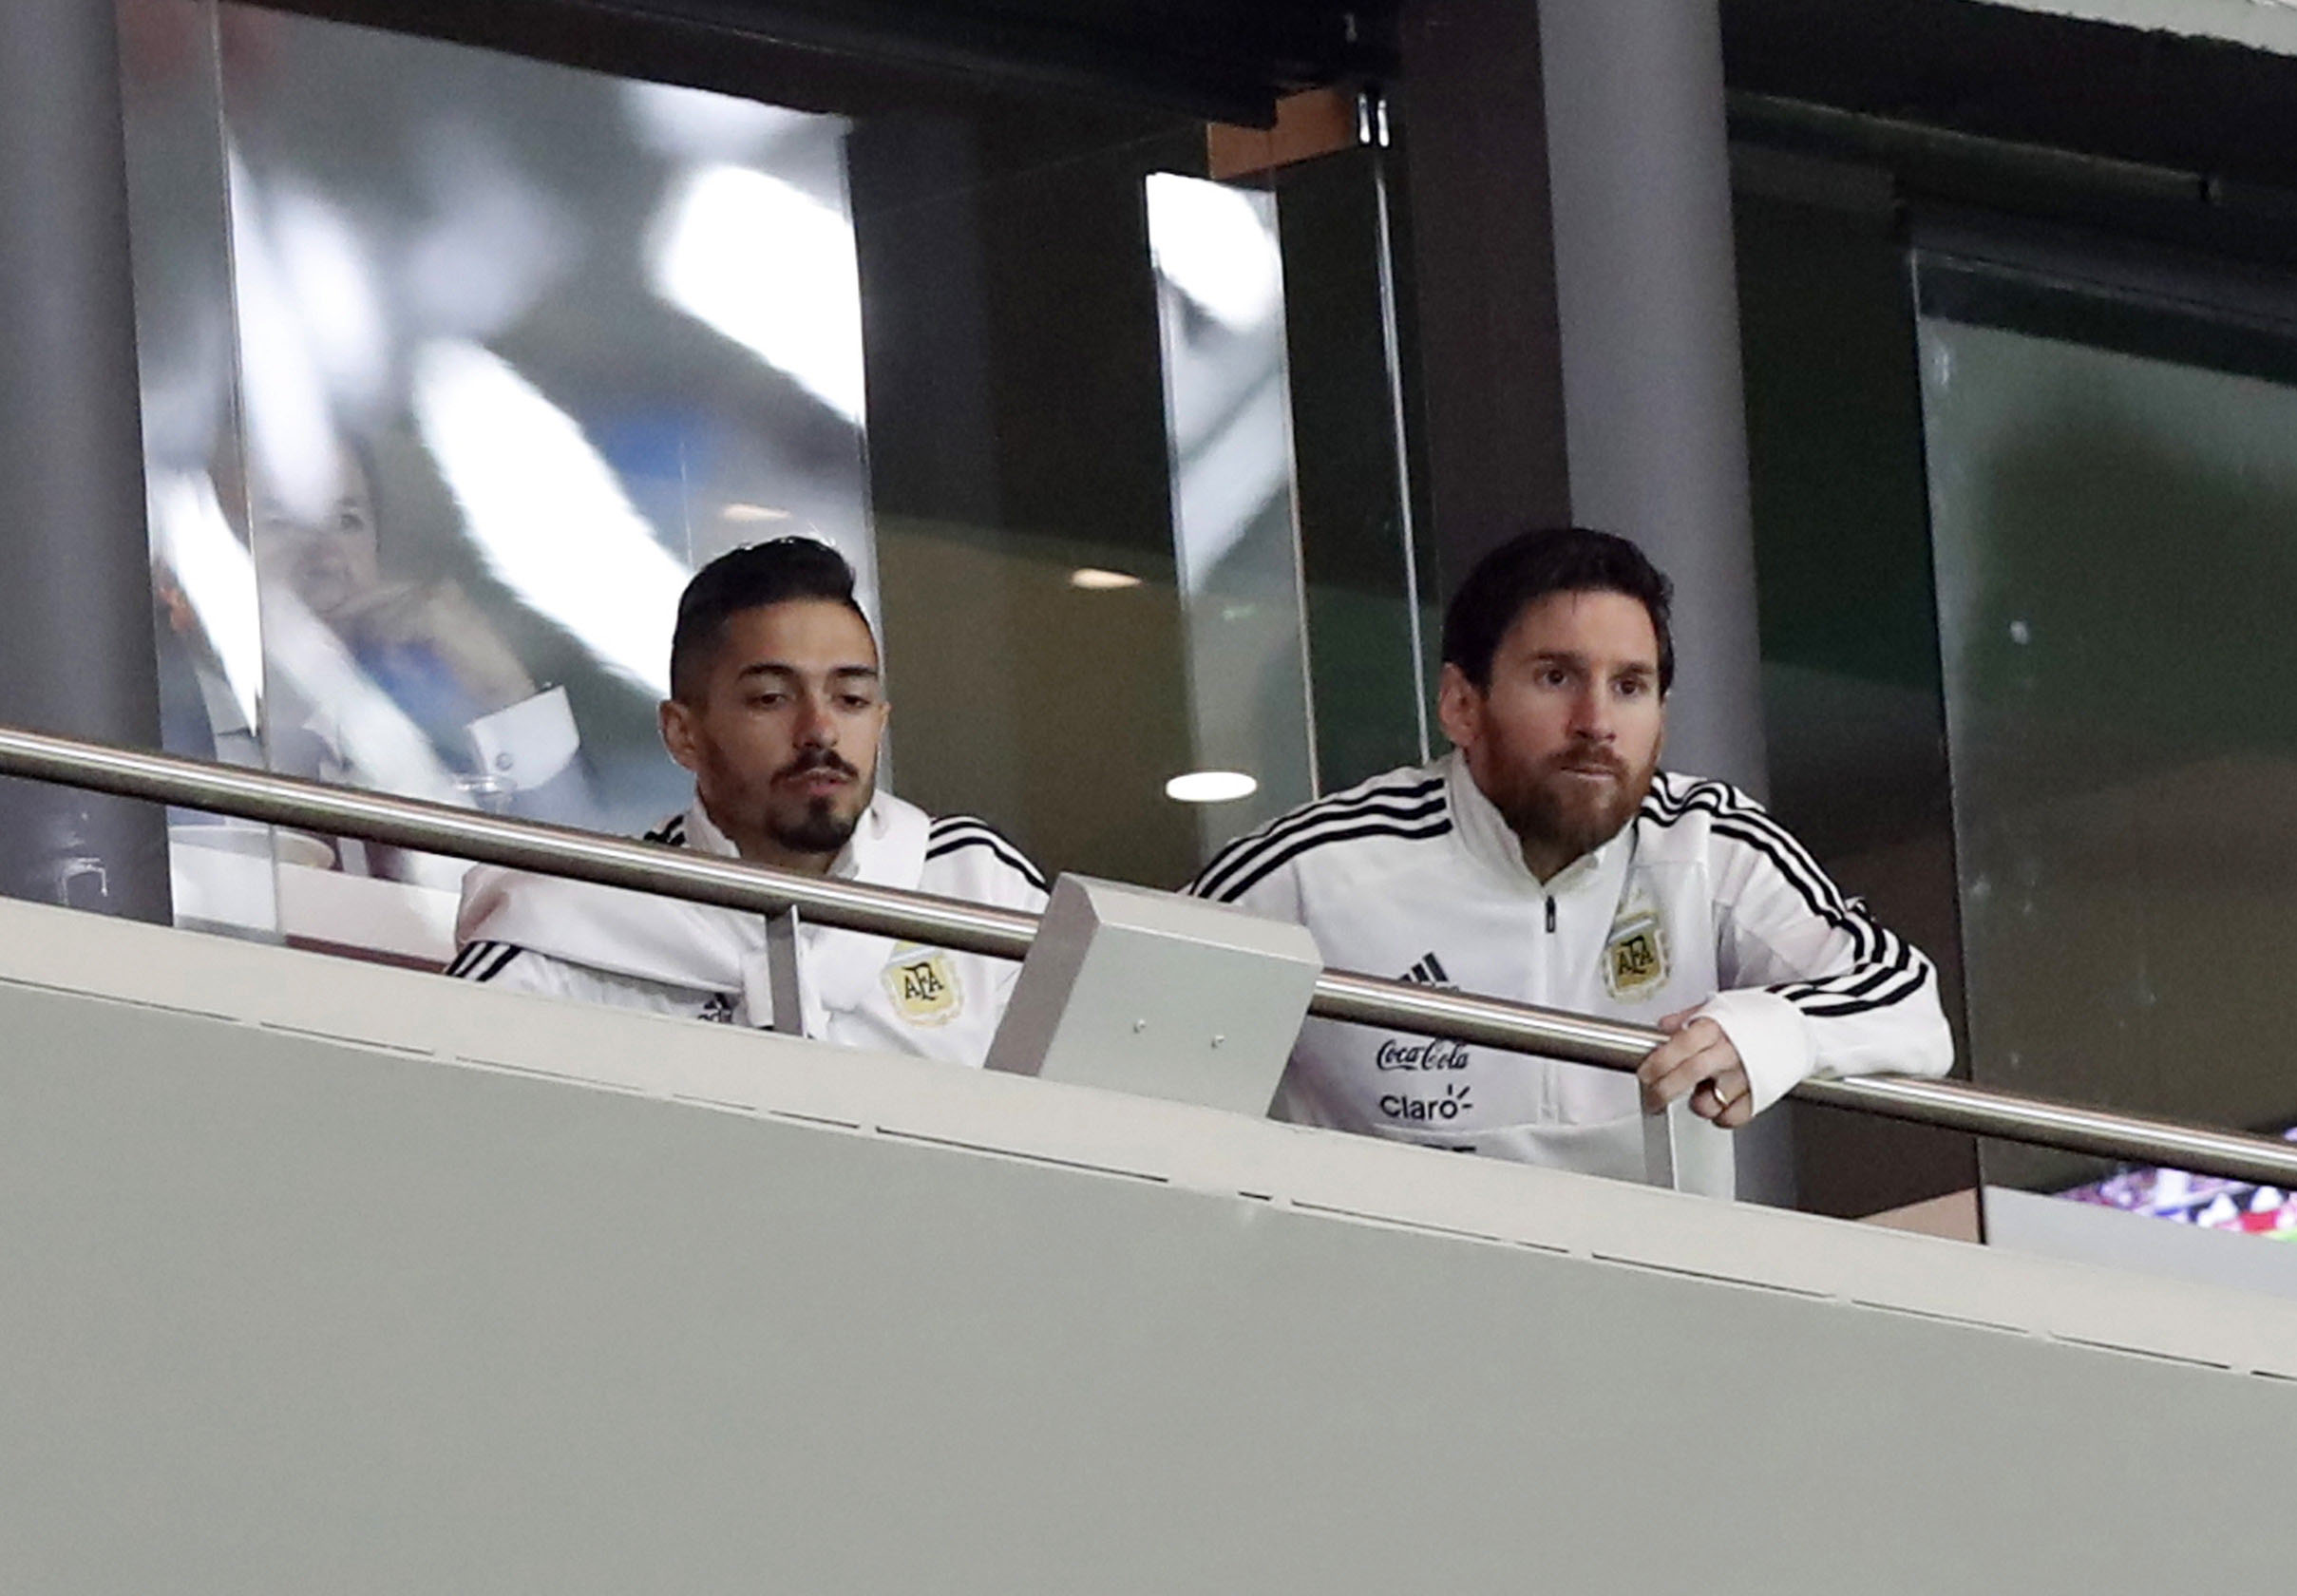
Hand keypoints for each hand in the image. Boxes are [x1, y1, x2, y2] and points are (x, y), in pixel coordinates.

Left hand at [1636, 1007, 1753, 1128]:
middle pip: (1686, 1077)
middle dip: (1662, 1093)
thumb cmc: (1758, 1015)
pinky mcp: (1762, 1094)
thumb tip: (1663, 1027)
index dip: (1654, 1067)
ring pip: (1708, 1103)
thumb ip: (1687, 1017)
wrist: (1800, 1022)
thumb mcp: (1719, 1006)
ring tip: (1701, 1093)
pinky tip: (1721, 1104)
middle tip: (1653, 1100)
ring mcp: (1746, 1074)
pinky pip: (1732, 1117)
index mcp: (1714, 1026)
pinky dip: (1722, 1116)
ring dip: (1697, 1104)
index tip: (1644, 1076)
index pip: (1675, 1049)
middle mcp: (1729, 1050)